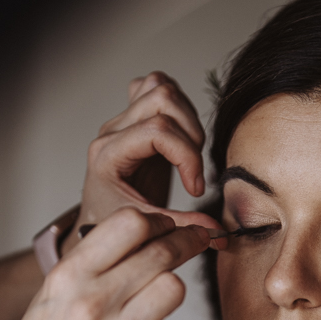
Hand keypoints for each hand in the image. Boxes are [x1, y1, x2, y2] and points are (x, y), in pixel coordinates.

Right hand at [0, 209, 221, 319]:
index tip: (169, 226)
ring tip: (149, 308)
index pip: (129, 225)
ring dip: (168, 295)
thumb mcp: (53, 295)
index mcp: (67, 278)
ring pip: (173, 290)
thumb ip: (95, 265)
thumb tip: (150, 234)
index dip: (159, 221)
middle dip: (186, 243)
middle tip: (195, 242)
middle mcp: (90, 305)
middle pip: (162, 254)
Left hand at [63, 72, 217, 257]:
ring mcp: (122, 120)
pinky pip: (154, 86)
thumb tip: (220, 233)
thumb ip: (183, 226)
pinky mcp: (134, 116)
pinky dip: (177, 104)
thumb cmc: (115, 223)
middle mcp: (112, 131)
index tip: (196, 189)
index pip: (158, 131)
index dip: (187, 157)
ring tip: (189, 153)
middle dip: (191, 136)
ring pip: (160, 86)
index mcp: (108, 155)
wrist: (100, 219)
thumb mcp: (147, 228)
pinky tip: (181, 135)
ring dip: (187, 118)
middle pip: (162, 100)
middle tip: (194, 170)